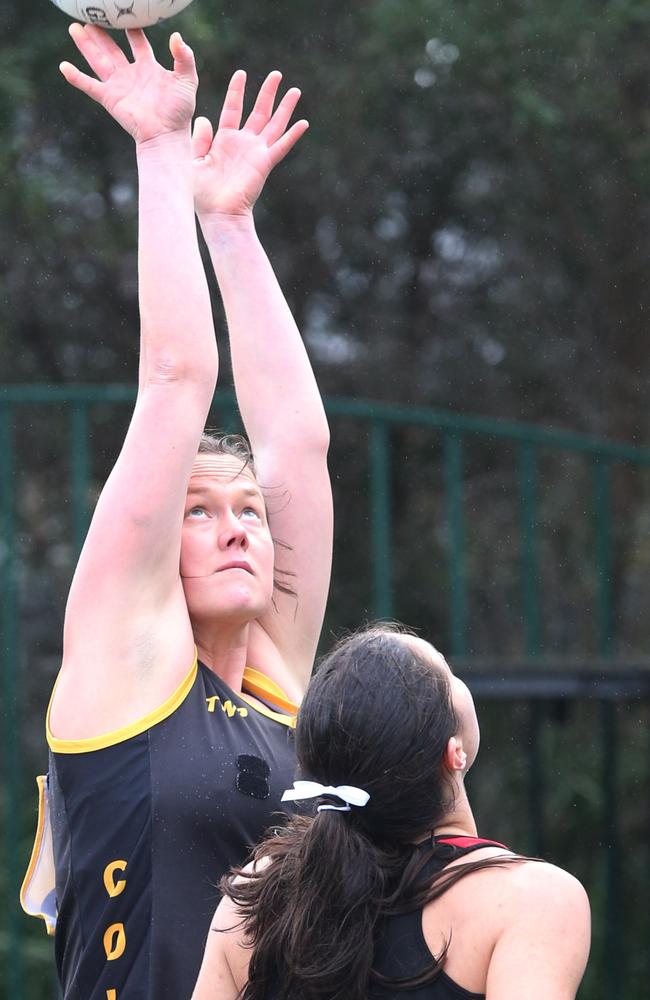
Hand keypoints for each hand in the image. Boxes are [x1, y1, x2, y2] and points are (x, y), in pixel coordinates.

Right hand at [59, 26, 196, 144]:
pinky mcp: (110, 99)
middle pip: (112, 49)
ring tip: (75, 29)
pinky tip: (64, 66)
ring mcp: (119, 86)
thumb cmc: (179, 111)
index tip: (126, 16)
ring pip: (98, 61)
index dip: (133, 29)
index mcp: (149, 68)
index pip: (138, 43)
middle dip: (101, 34)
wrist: (167, 134)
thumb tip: (176, 36)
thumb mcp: (188, 80)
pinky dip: (76, 77)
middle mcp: (131, 75)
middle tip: (90, 18)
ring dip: (86, 46)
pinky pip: (89, 85)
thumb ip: (185, 57)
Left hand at [191, 70, 307, 218]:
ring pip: (273, 125)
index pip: (232, 110)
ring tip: (295, 90)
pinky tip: (303, 123)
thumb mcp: (192, 160)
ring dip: (284, 108)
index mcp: (224, 140)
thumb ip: (199, 139)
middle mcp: (243, 144)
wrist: (217, 213)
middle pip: (258, 112)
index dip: (237, 92)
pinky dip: (292, 136)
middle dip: (267, 93)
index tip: (242, 73)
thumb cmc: (200, 193)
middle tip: (277, 74)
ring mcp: (255, 153)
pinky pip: (281, 147)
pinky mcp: (264, 164)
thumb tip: (205, 119)